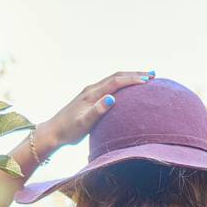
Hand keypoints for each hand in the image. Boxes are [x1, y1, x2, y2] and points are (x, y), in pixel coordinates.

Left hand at [36, 70, 153, 156]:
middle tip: (153, 75)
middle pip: (117, 76)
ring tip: (145, 78)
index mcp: (92, 93)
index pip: (116, 82)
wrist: (53, 132)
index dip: (132, 80)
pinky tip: (127, 88)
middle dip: (135, 74)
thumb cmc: (69, 130)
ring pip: (114, 79)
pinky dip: (122, 83)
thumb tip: (112, 98)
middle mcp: (92, 89)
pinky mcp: (90, 98)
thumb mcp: (84, 123)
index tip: (148, 81)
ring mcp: (91, 93)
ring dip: (130, 77)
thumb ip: (98, 111)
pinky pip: (110, 85)